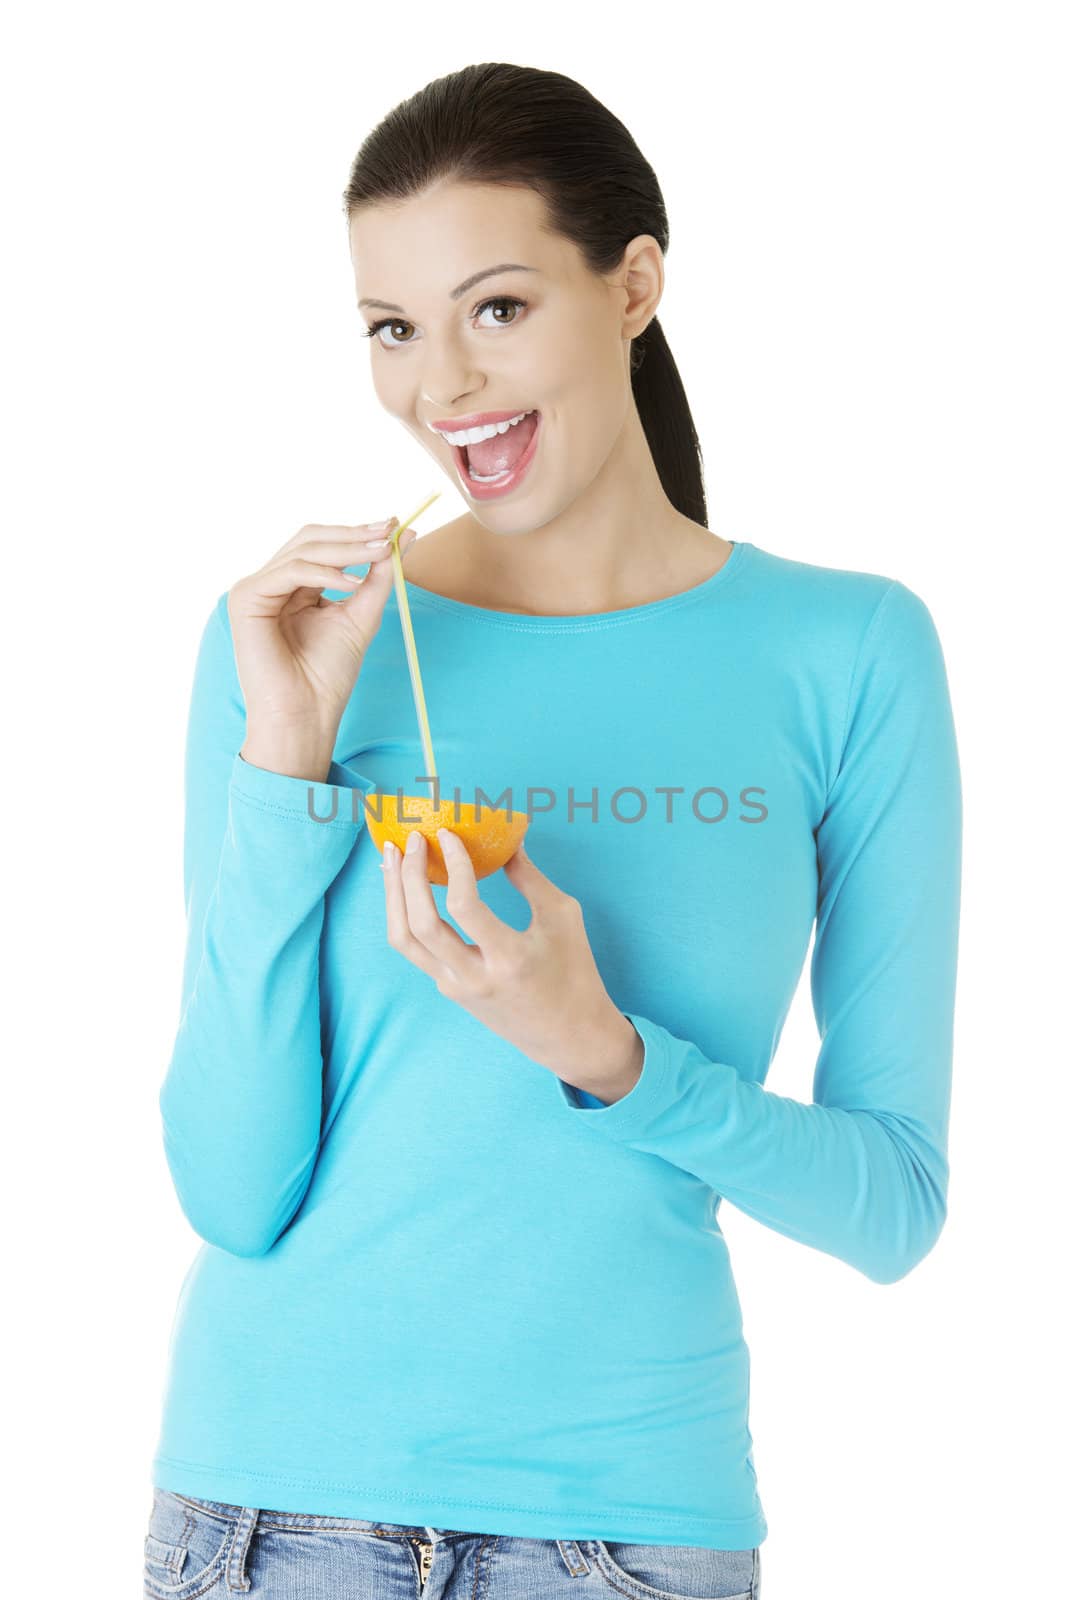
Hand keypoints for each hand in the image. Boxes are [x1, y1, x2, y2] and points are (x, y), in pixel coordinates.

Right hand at [228, 519, 418, 740]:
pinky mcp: (246, 599)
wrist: (305, 715)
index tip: (393, 525)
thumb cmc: (327, 676)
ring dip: (347, 550)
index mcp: (293, 586)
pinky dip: (325, 573)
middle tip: (387, 532)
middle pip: (311, 539)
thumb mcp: (362, 615)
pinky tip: (353, 583)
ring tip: (380, 553)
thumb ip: (378, 576)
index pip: (323, 545)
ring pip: (303, 550)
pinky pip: (291, 571)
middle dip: (353, 534)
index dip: (356, 533)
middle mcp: (271, 583)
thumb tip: (403, 536)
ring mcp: (255, 588)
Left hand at [380, 828, 643, 1097]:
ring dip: (393, 895)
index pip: (464, 906)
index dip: (452, 865)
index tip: (448, 835)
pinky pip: (415, 950)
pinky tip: (405, 888)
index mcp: (509, 958)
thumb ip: (529, 877)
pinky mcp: (449, 990)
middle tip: (412, 840)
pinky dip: (404, 914)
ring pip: (404, 940)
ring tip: (392, 858)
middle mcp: (473, 977)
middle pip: (420, 924)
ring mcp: (455, 987)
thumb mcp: (563, 918)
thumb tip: (508, 837)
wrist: (569, 1037)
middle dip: (408, 876)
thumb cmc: (574, 974)